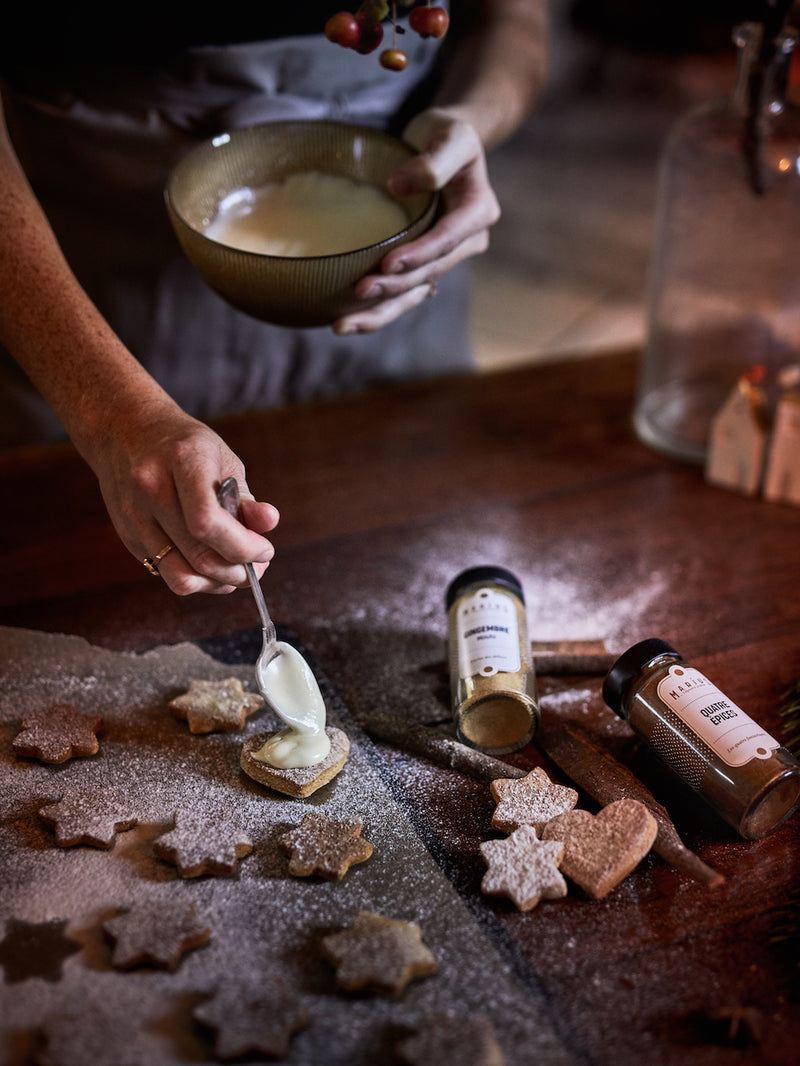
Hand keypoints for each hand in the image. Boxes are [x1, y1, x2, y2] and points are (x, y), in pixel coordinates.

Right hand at [88, 405, 278, 594]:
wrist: (126, 431)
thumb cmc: (185, 445)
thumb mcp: (222, 458)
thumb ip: (245, 497)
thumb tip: (269, 522)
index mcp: (182, 459)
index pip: (208, 521)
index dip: (242, 546)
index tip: (265, 550)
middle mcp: (150, 488)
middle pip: (199, 555)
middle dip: (238, 571)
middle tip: (259, 566)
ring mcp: (134, 516)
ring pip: (182, 577)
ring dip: (218, 583)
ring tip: (237, 571)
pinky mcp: (128, 538)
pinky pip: (168, 573)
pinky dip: (197, 578)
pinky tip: (211, 565)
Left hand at [332, 108, 499, 333]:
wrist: (443, 145)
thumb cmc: (447, 134)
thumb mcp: (450, 135)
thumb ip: (433, 160)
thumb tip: (400, 186)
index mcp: (477, 213)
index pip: (447, 240)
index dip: (420, 255)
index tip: (388, 264)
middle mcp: (465, 243)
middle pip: (429, 274)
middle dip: (395, 288)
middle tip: (358, 291)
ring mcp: (443, 258)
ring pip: (414, 294)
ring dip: (380, 312)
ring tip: (342, 325)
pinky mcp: (423, 265)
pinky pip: (402, 292)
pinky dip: (377, 308)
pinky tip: (346, 319)